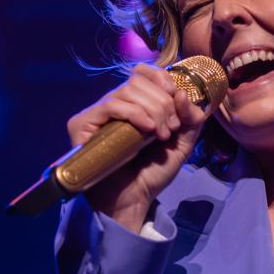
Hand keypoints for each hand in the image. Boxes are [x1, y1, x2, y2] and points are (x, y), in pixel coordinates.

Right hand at [66, 63, 209, 232]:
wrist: (132, 200)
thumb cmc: (152, 173)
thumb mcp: (181, 144)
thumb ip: (190, 119)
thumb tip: (182, 92)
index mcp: (134, 104)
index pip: (143, 73)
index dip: (162, 78)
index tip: (176, 98)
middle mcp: (114, 104)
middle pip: (139, 81)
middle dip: (163, 102)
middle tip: (170, 128)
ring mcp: (97, 113)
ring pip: (127, 90)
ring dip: (153, 110)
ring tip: (161, 135)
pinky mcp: (82, 123)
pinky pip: (110, 105)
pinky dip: (133, 113)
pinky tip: (147, 129)